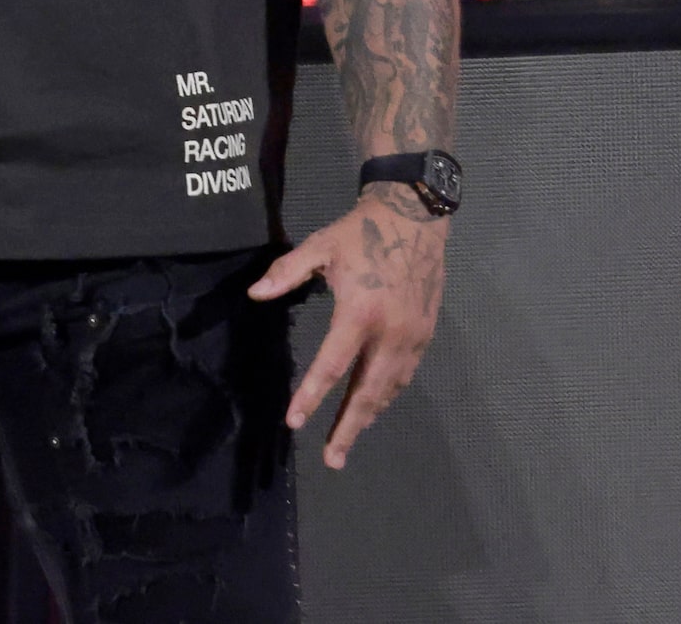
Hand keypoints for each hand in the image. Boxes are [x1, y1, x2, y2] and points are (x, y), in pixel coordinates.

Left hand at [249, 190, 448, 468]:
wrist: (414, 219)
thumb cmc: (360, 233)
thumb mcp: (318, 247)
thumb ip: (286, 272)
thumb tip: (255, 294)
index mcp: (360, 314)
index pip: (332, 366)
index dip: (311, 396)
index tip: (295, 422)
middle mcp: (390, 333)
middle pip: (367, 392)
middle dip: (348, 428)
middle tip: (331, 460)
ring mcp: (413, 337)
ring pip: (389, 389)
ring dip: (368, 416)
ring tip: (348, 440)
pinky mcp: (426, 335)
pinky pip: (405, 375)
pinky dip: (387, 395)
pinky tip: (373, 406)